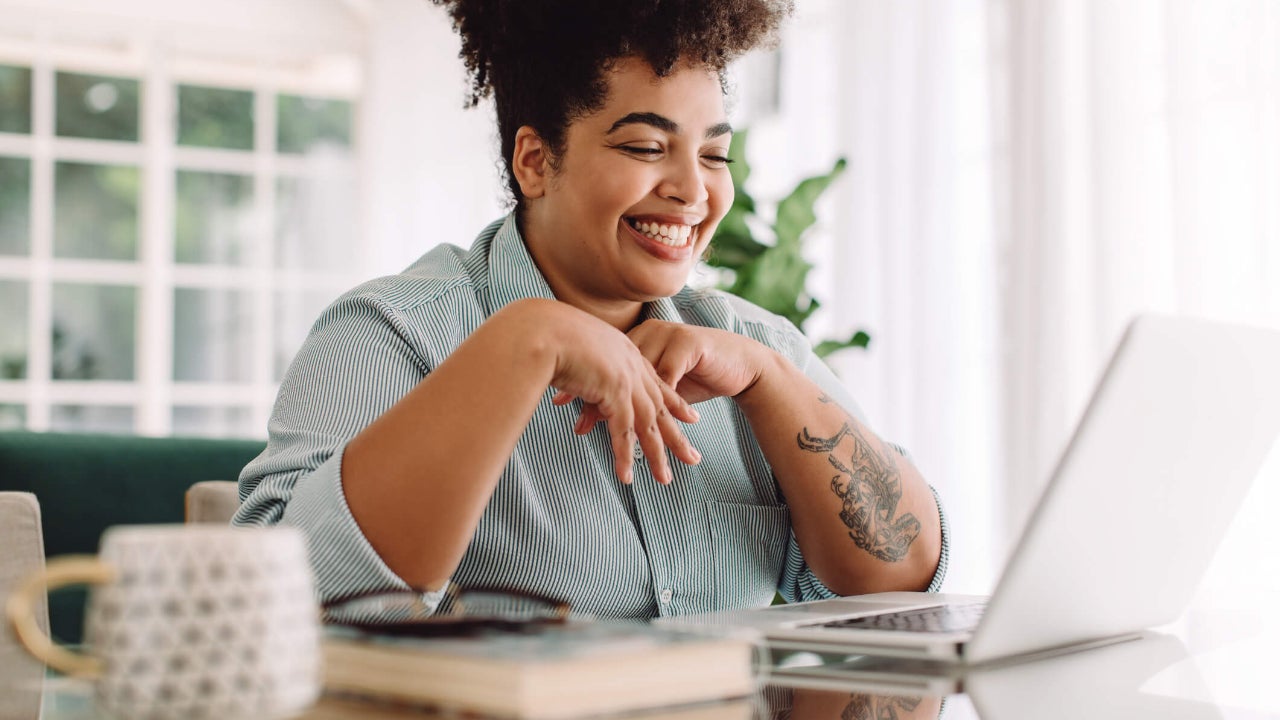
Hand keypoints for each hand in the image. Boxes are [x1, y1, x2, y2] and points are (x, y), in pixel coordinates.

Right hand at [539, 305, 701, 484]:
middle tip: (692, 458)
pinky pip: (623, 431)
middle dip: (676, 435)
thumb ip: (582, 362)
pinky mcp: (614, 393)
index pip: (655, 382)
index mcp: (625, 352)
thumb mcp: (574, 346)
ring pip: (648, 424)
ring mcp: (625, 380)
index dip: (674, 402)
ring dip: (657, 454)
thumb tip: (575, 374)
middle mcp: (631, 365)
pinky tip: (627, 476)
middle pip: (660, 407)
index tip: (690, 417)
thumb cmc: (546, 334)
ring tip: (664, 480)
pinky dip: (625, 456)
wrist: (542, 328)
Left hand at [559, 320, 771, 436]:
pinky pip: (667, 377)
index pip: (604, 362)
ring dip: (625, 406)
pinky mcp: (689, 345)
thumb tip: (593, 414)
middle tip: (578, 424)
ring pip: (640, 376)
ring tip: (609, 430)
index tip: (560, 402)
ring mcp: (669, 336)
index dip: (583, 384)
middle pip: (617, 368)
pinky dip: (656, 402)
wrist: (739, 362)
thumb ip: (629, 393)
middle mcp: (650, 333)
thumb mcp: (658, 385)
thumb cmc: (697, 374)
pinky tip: (646, 420)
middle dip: (597, 399)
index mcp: (637, 338)